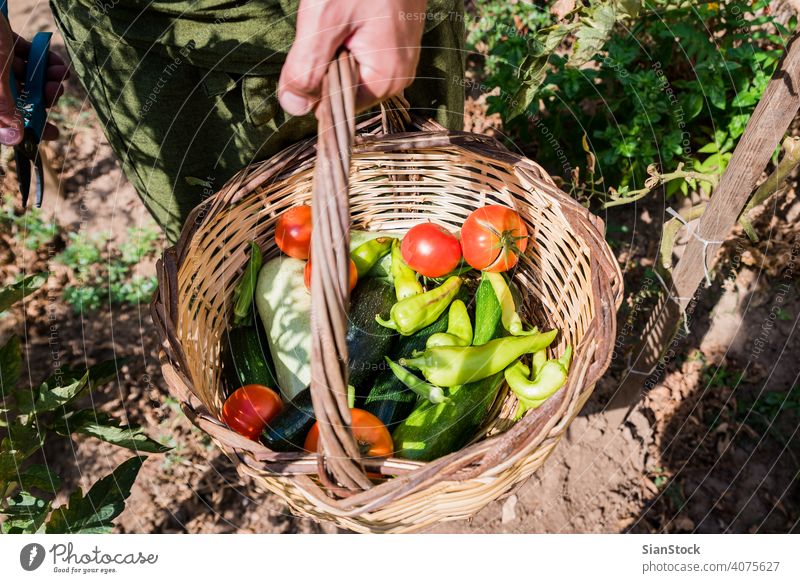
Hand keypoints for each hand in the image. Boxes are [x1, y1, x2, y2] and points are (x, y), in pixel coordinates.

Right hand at [0, 15, 68, 144]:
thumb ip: (4, 107)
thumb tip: (13, 139)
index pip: (4, 121)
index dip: (27, 130)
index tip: (52, 134)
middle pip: (21, 99)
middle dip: (43, 97)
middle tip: (56, 91)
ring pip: (27, 78)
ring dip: (48, 79)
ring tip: (59, 73)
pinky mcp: (4, 43)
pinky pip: (28, 58)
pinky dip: (45, 61)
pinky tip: (56, 63)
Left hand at [279, 0, 426, 115]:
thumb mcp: (323, 20)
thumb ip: (306, 68)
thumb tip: (293, 108)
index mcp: (385, 80)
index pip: (335, 107)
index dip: (313, 84)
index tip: (314, 44)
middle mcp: (398, 78)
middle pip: (342, 89)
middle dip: (325, 62)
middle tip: (330, 24)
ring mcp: (400, 61)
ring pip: (348, 70)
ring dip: (333, 47)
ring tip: (342, 15)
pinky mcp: (395, 45)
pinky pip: (359, 54)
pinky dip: (345, 37)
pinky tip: (350, 14)